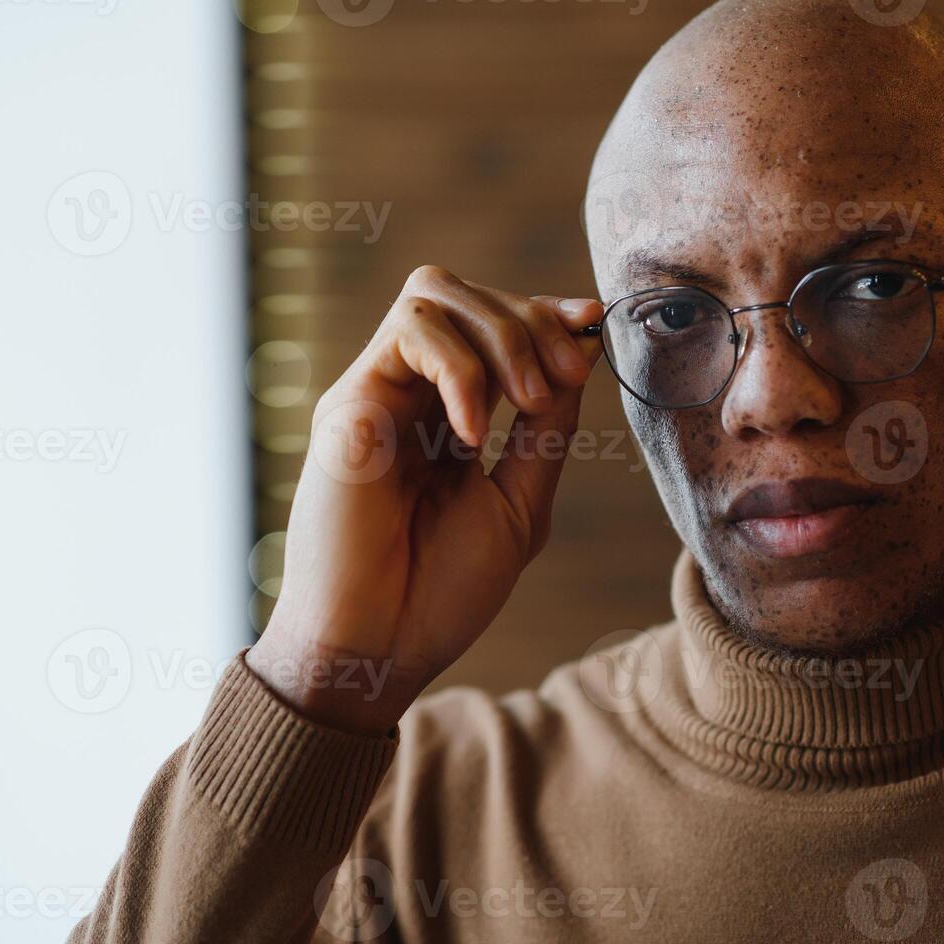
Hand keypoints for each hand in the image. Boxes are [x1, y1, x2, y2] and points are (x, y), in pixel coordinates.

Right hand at [247, 266, 603, 733]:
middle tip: (561, 383)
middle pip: (467, 295)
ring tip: (529, 402)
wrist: (379, 649)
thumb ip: (547, 431)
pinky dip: (459, 367)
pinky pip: (410, 331)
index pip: (493, 325)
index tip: (593, 325)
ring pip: (435, 294)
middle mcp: (411, 394)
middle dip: (531, 321)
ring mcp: (379, 393)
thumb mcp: (520, 503)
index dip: (545, 315)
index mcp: (452, 417)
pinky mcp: (350, 404)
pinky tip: (473, 434)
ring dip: (500, 335)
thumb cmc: (442, 592)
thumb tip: (581, 353)